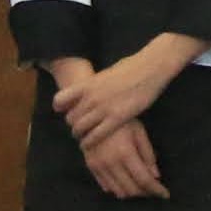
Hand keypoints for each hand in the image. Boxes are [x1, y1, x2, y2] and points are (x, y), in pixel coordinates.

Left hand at [49, 40, 184, 145]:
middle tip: (79, 126)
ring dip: (80, 134)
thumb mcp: (105, 74)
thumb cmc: (131, 67)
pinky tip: (89, 143)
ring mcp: (103, 109)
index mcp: (87, 85)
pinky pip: (95, 135)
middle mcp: (91, 98)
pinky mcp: (117, 119)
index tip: (64, 111)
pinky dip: (89, 142)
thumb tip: (88, 89)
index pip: (60, 100)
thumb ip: (94, 85)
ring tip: (83, 136)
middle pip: (70, 118)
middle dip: (73, 123)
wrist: (150, 68)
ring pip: (80, 129)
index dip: (60, 108)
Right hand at [79, 120, 165, 199]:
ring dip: (132, 192)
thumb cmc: (121, 120)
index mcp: (126, 153)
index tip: (165, 195)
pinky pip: (106, 186)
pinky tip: (126, 182)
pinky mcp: (91, 167)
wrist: (92, 114)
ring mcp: (99, 166)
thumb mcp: (139, 132)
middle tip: (154, 189)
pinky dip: (118, 189)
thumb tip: (156, 176)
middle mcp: (111, 163)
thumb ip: (148, 154)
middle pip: (131, 189)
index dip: (156, 190)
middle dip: (145, 193)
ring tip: (142, 186)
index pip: (144, 180)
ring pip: (118, 191)